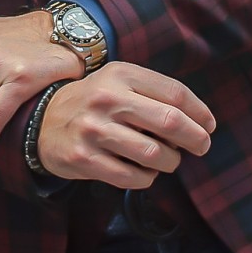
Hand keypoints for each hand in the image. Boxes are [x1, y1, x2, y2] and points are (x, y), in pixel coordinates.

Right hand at [36, 63, 215, 189]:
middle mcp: (106, 99)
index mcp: (120, 75)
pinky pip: (134, 177)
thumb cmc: (95, 102)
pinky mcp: (84, 158)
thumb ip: (154, 94)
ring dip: (170, 162)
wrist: (42, 119)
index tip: (209, 125)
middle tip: (201, 146)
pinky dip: (147, 178)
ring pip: (155, 154)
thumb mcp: (119, 82)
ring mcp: (94, 130)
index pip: (174, 93)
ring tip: (166, 159)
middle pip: (170, 122)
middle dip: (195, 139)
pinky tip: (144, 171)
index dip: (200, 112)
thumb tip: (199, 121)